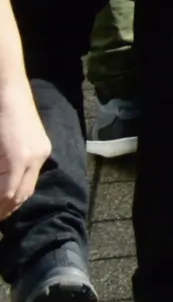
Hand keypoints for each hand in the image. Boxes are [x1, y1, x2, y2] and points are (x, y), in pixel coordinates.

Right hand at [0, 68, 43, 220]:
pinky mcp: (18, 157)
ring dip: (1, 203)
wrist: (7, 92)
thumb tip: (4, 184)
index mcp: (40, 153)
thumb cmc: (5, 115)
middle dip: (5, 209)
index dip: (10, 203)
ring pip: (15, 193)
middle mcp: (39, 157)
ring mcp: (31, 157)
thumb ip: (11, 161)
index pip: (27, 188)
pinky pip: (7, 187)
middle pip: (23, 194)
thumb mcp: (12, 141)